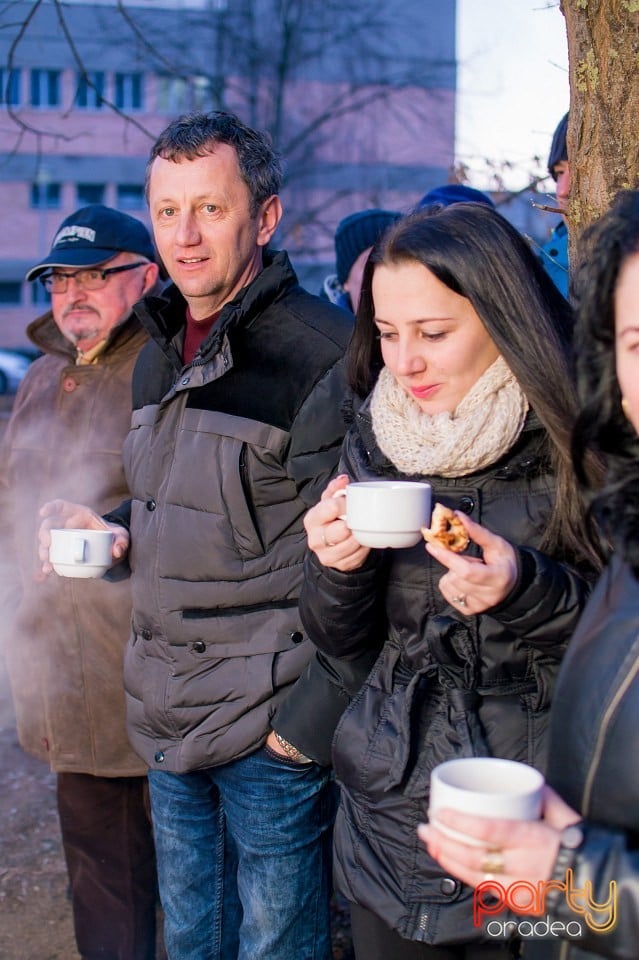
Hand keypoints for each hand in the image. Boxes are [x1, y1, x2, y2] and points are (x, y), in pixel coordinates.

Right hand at [38, 499, 129, 573]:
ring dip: (44, 551)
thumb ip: (122, 540)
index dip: (50, 507)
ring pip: (48, 543)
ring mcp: (63, 540)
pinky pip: (52, 558)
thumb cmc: (114, 537)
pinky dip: (48, 565)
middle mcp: (68, 526)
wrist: (112, 549)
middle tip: (47, 544)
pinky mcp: (64, 553)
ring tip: (47, 561)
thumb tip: (116, 551)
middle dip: (44, 534)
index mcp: (79, 515)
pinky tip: (45, 572)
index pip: (61, 507)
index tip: (43, 513)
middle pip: (49, 525)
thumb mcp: (122, 536)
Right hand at [303, 475, 370, 571]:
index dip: (346, 504)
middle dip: (352, 523)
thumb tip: (343, 479)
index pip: (331, 508)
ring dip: (359, 536)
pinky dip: (363, 548)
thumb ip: (335, 489)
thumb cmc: (330, 519)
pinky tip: (363, 541)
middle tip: (358, 519)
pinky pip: (357, 556)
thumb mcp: (329, 502)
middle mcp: (315, 538)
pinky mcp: (339, 565)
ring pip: (350, 545)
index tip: (351, 503)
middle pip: (339, 530)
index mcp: (312, 519)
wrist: (328, 545)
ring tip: (361, 529)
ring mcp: (326, 555)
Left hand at [417, 786, 579, 901]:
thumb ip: (544, 796)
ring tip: (431, 842)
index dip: (460, 823)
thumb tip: (527, 779)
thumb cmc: (577, 846)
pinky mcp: (516, 900)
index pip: (490, 831)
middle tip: (426, 827)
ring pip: (474, 875)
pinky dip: (462, 874)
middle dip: (444, 841)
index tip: (440, 813)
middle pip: (474, 856)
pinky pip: (483, 887)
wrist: (594, 884)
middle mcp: (522, 866)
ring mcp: (518, 887)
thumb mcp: (564, 817)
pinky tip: (450, 862)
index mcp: (533, 839)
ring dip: (448, 858)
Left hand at [424, 512, 517, 614]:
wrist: (515, 584)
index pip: (466, 570)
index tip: (432, 546)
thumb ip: (477, 531)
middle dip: (454, 563)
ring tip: (469, 571)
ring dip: (452, 573)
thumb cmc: (505, 561)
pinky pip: (448, 594)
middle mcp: (489, 595)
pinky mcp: (470, 611)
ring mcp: (479, 605)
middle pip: (456, 577)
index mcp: (498, 577)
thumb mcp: (496, 544)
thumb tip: (458, 516)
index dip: (447, 558)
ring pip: (449, 585)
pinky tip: (464, 580)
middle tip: (467, 558)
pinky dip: (451, 584)